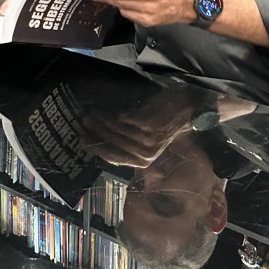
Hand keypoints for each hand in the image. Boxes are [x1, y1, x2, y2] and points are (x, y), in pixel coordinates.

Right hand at [80, 93, 194, 167]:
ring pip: (115, 131)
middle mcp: (145, 154)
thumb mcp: (150, 142)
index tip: (83, 140)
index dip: (96, 149)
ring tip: (89, 113)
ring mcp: (147, 140)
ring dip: (99, 121)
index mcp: (143, 161)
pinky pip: (122, 120)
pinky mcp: (147, 125)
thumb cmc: (166, 123)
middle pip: (112, 143)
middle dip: (94, 133)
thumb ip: (132, 146)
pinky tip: (102, 108)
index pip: (113, 157)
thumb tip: (106, 144)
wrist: (186, 109)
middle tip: (81, 122)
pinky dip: (110, 114)